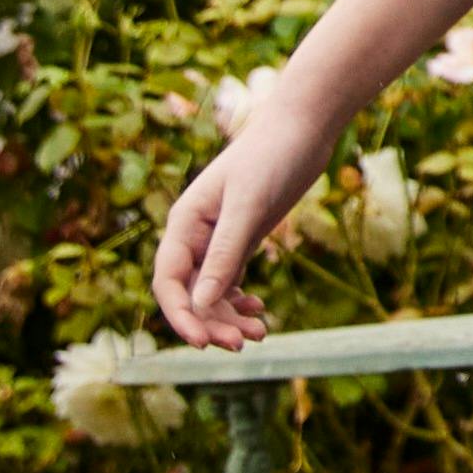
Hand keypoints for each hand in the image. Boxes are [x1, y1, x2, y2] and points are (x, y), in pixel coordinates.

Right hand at [150, 61, 349, 348]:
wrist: (304, 127)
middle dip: (211, 322)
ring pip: (211, 291)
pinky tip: (260, 313)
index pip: (168, 281)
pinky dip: (240, 301)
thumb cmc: (272, 157)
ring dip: (228, 317)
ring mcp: (218, 237)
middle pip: (190, 293)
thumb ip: (224, 254)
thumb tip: (199, 304)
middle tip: (243, 345)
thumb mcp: (248, 207)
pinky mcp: (243, 237)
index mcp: (184, 223)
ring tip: (260, 334)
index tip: (203, 343)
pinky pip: (230, 281)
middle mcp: (195, 233)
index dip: (180, 316)